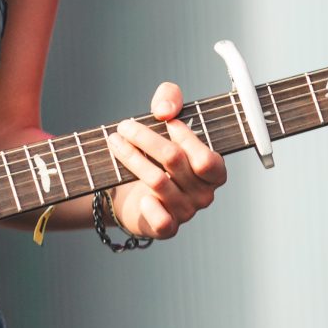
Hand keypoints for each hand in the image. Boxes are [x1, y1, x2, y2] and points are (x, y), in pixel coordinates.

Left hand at [106, 81, 226, 239]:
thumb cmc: (158, 152)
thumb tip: (164, 111)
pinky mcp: (167, 228)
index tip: (162, 119)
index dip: (184, 136)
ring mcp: (186, 212)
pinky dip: (149, 206)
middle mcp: (204, 194)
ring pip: (157, 181)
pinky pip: (162, 221)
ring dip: (130, 157)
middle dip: (144, 137)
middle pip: (174, 160)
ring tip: (113, 142)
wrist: (136, 191)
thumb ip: (171, 99)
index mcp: (214, 172)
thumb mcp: (167, 118)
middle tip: (123, 126)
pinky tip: (138, 193)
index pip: (206, 158)